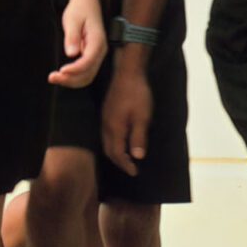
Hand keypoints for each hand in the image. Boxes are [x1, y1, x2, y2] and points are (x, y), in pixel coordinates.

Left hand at [49, 0, 107, 88]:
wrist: (86, 2)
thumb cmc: (80, 9)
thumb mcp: (72, 19)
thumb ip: (72, 36)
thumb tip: (71, 53)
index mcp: (98, 41)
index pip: (88, 61)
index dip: (75, 69)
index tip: (61, 71)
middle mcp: (100, 51)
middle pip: (89, 73)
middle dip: (71, 79)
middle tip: (53, 78)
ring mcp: (96, 54)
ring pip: (87, 75)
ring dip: (72, 81)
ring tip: (55, 78)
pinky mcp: (91, 55)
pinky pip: (85, 71)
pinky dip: (74, 76)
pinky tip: (62, 75)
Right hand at [102, 56, 152, 175]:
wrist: (127, 73)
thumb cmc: (137, 95)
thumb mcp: (142, 117)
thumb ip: (138, 137)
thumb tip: (137, 157)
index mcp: (115, 127)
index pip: (117, 153)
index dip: (126, 165)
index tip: (135, 172)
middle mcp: (106, 125)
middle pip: (109, 150)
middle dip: (119, 161)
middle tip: (131, 168)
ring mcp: (104, 118)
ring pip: (106, 142)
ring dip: (115, 153)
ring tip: (127, 159)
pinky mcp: (106, 112)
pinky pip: (106, 134)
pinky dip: (113, 143)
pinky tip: (121, 141)